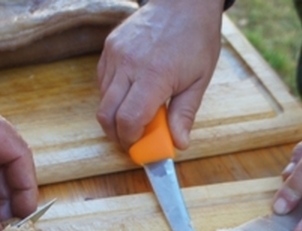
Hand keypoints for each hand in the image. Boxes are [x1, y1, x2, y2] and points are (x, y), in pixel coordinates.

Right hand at [96, 0, 222, 148]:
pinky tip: (131, 93)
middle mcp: (129, 64)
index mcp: (154, 75)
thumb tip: (178, 144)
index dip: (130, 139)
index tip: (139, 146)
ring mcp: (115, 54)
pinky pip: (103, 81)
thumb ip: (184, 114)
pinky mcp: (109, 47)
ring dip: (115, 114)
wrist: (183, 2)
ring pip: (102, 99)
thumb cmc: (195, 40)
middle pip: (106, 114)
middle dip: (116, 134)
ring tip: (136, 113)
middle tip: (132, 139)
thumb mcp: (199, 81)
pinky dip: (112, 95)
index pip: (128, 120)